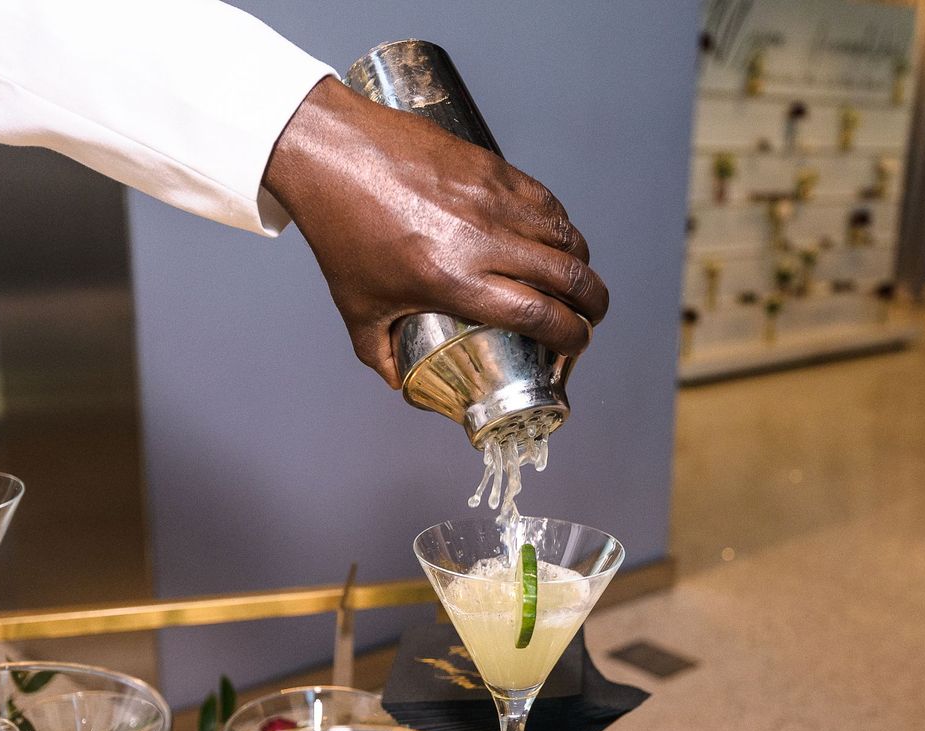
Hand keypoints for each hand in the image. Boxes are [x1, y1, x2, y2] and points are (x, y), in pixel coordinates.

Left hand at [262, 78, 607, 387]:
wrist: (332, 154)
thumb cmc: (340, 230)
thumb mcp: (356, 306)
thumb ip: (379, 352)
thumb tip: (402, 381)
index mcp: (455, 280)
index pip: (542, 315)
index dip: (572, 338)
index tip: (573, 348)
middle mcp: (484, 240)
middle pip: (572, 276)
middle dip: (593, 306)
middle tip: (588, 319)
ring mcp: (494, 200)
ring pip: (567, 236)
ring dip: (580, 264)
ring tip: (573, 282)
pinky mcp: (493, 168)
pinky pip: (546, 202)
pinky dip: (559, 226)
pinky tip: (551, 239)